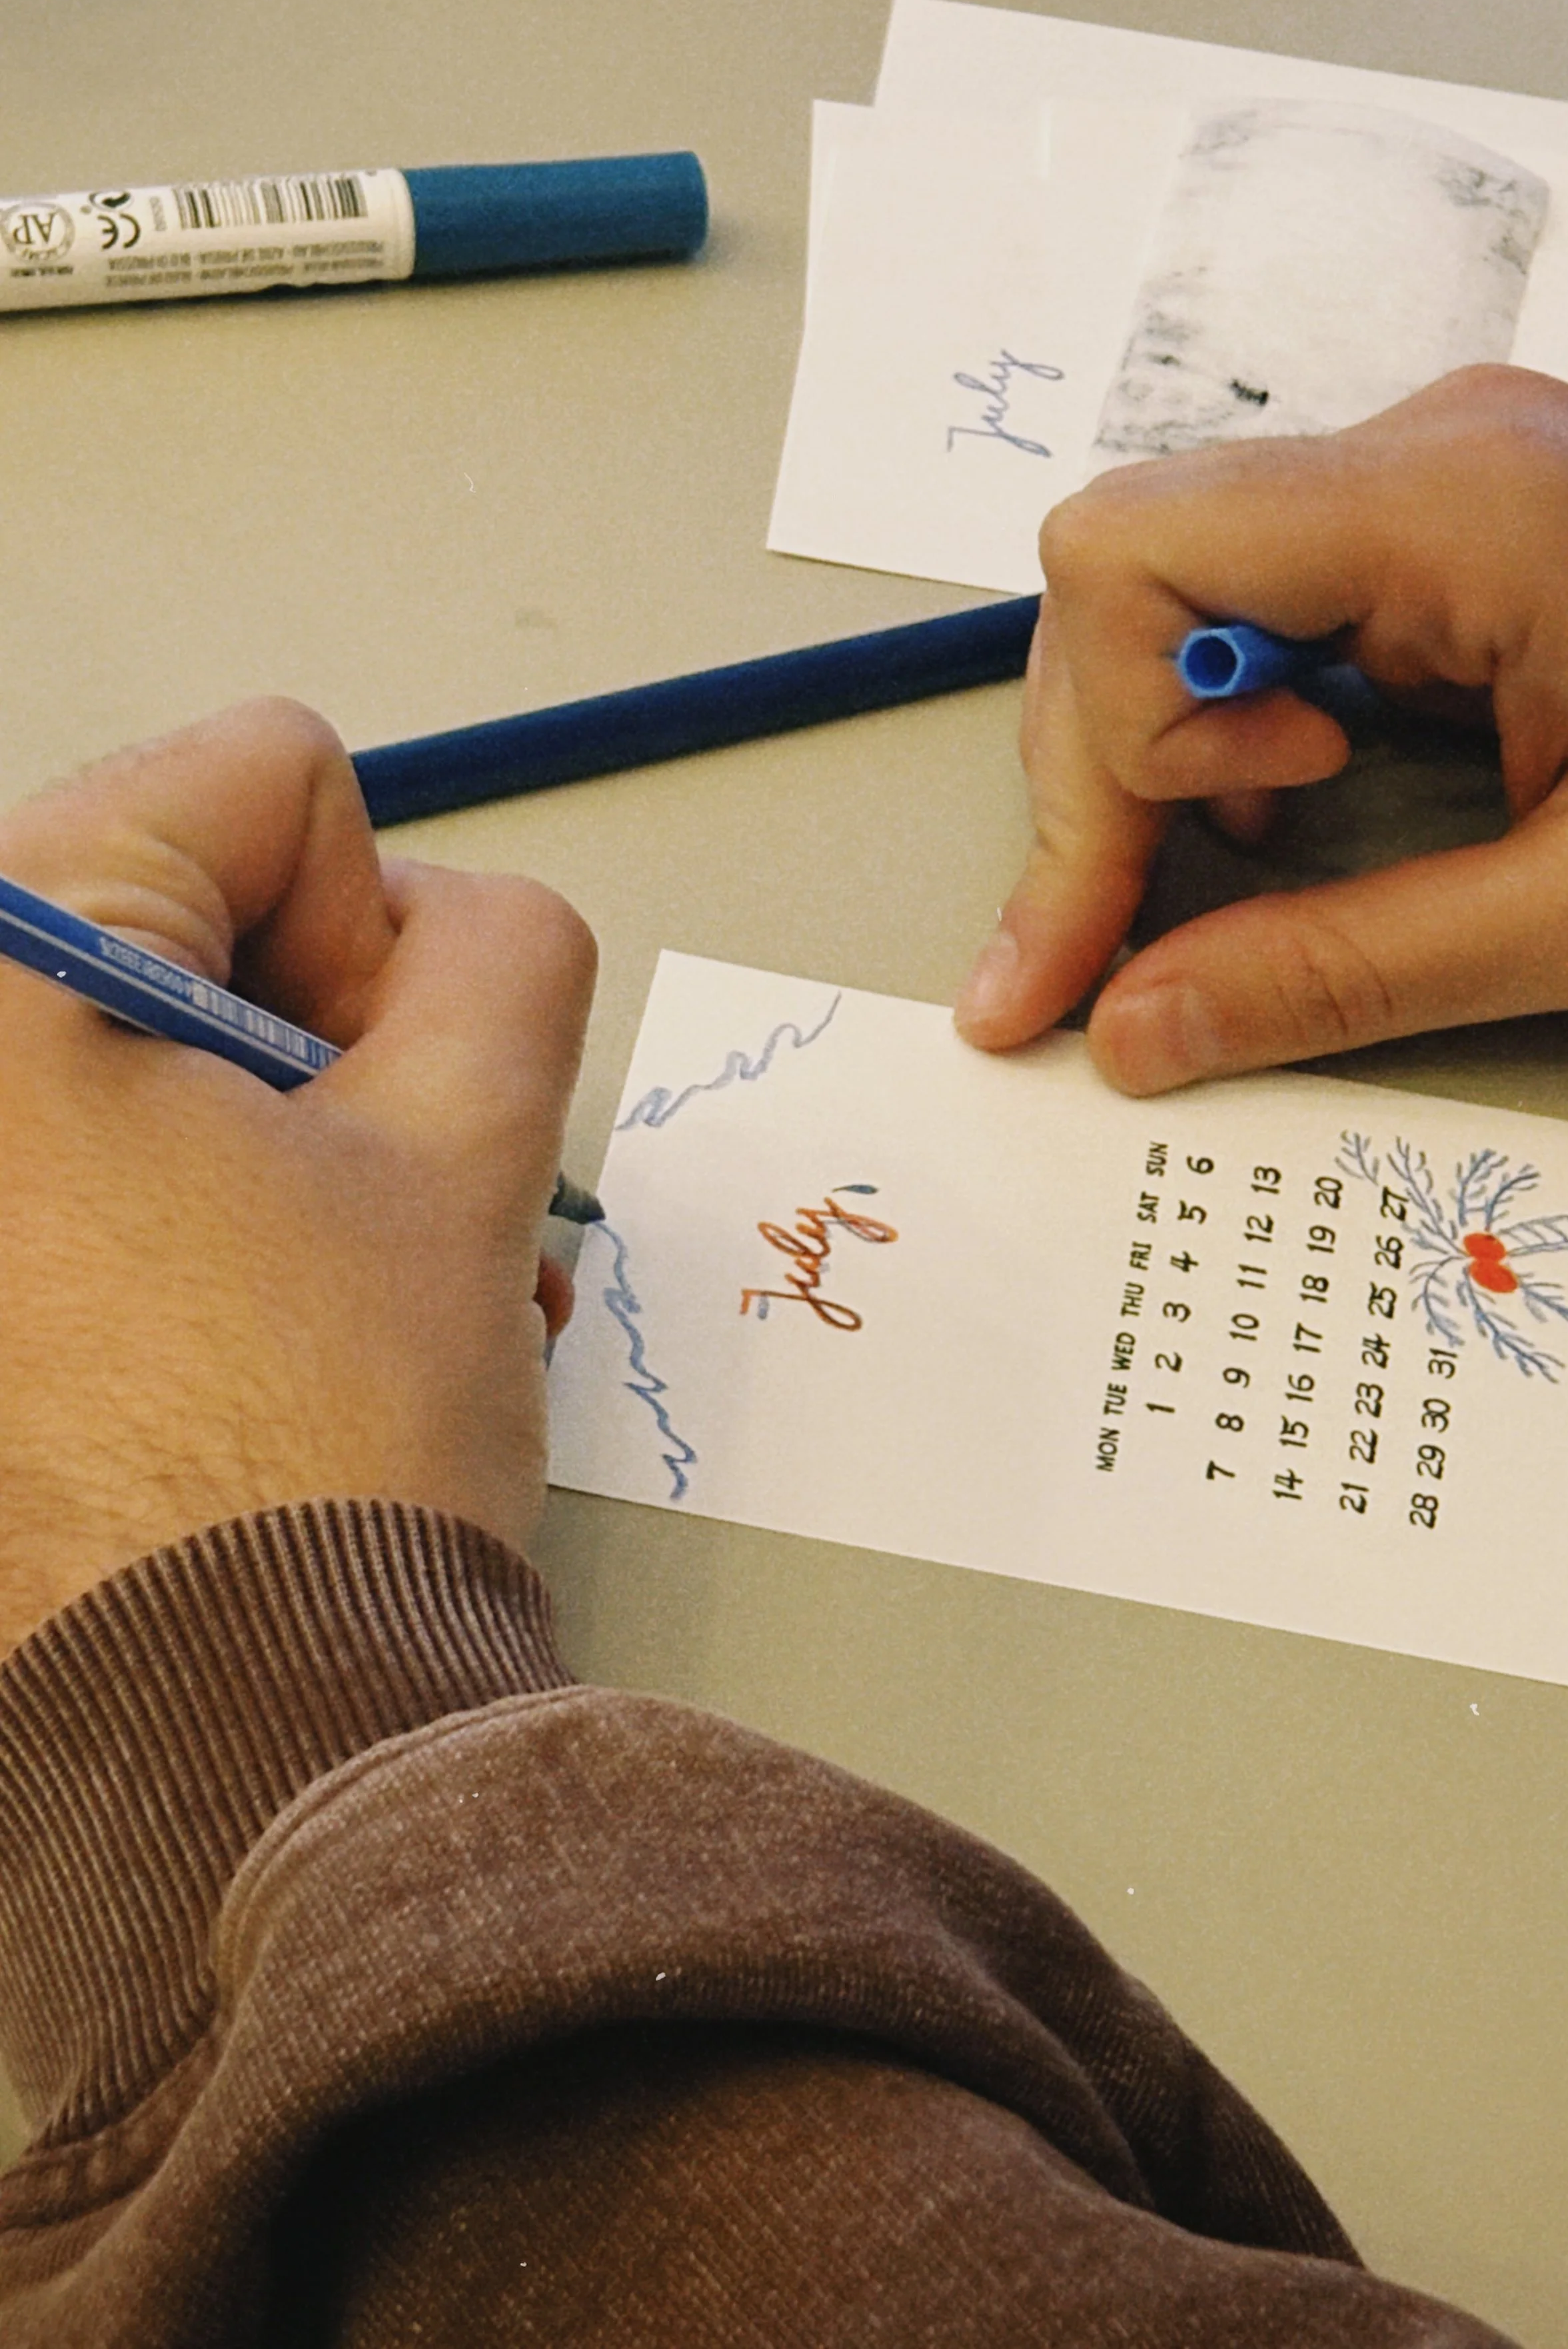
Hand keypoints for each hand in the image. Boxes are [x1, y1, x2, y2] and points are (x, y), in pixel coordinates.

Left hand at [0, 700, 593, 1653]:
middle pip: (199, 907)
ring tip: (373, 1273)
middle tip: (386, 1189)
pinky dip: (217, 1203)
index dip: (385, 925)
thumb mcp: (465, 1148)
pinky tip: (301, 1312)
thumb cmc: (313, 1457)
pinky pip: (104, 1154)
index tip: (392, 1096)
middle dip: (338, 1039)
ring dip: (300, 1135)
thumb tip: (459, 923)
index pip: (266, 781)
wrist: (230, 1744)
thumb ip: (506, 951)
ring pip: (163, 1043)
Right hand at [955, 366, 1567, 1092]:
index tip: (1092, 934)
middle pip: (1132, 571)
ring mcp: (1444, 473)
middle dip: (1104, 773)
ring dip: (1163, 744)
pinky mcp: (1458, 520)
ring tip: (1244, 856)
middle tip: (1113, 949)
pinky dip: (1240, 716)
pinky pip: (1270, 595)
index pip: (1135, 562)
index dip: (1089, 759)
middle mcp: (1433, 451)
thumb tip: (1144, 1028)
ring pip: (1181, 580)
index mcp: (1463, 508)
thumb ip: (1349, 972)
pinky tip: (1307, 792)